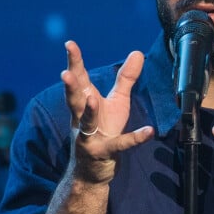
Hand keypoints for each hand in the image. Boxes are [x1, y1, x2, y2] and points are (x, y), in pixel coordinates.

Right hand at [61, 40, 153, 183]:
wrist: (93, 169)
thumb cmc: (104, 130)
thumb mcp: (117, 102)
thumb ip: (126, 78)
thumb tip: (137, 52)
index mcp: (84, 102)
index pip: (78, 79)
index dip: (74, 62)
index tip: (70, 44)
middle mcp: (82, 118)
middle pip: (74, 100)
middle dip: (70, 86)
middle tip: (65, 72)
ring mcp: (89, 136)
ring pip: (86, 123)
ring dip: (89, 111)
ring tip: (92, 98)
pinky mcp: (103, 152)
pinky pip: (120, 144)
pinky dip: (134, 138)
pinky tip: (149, 132)